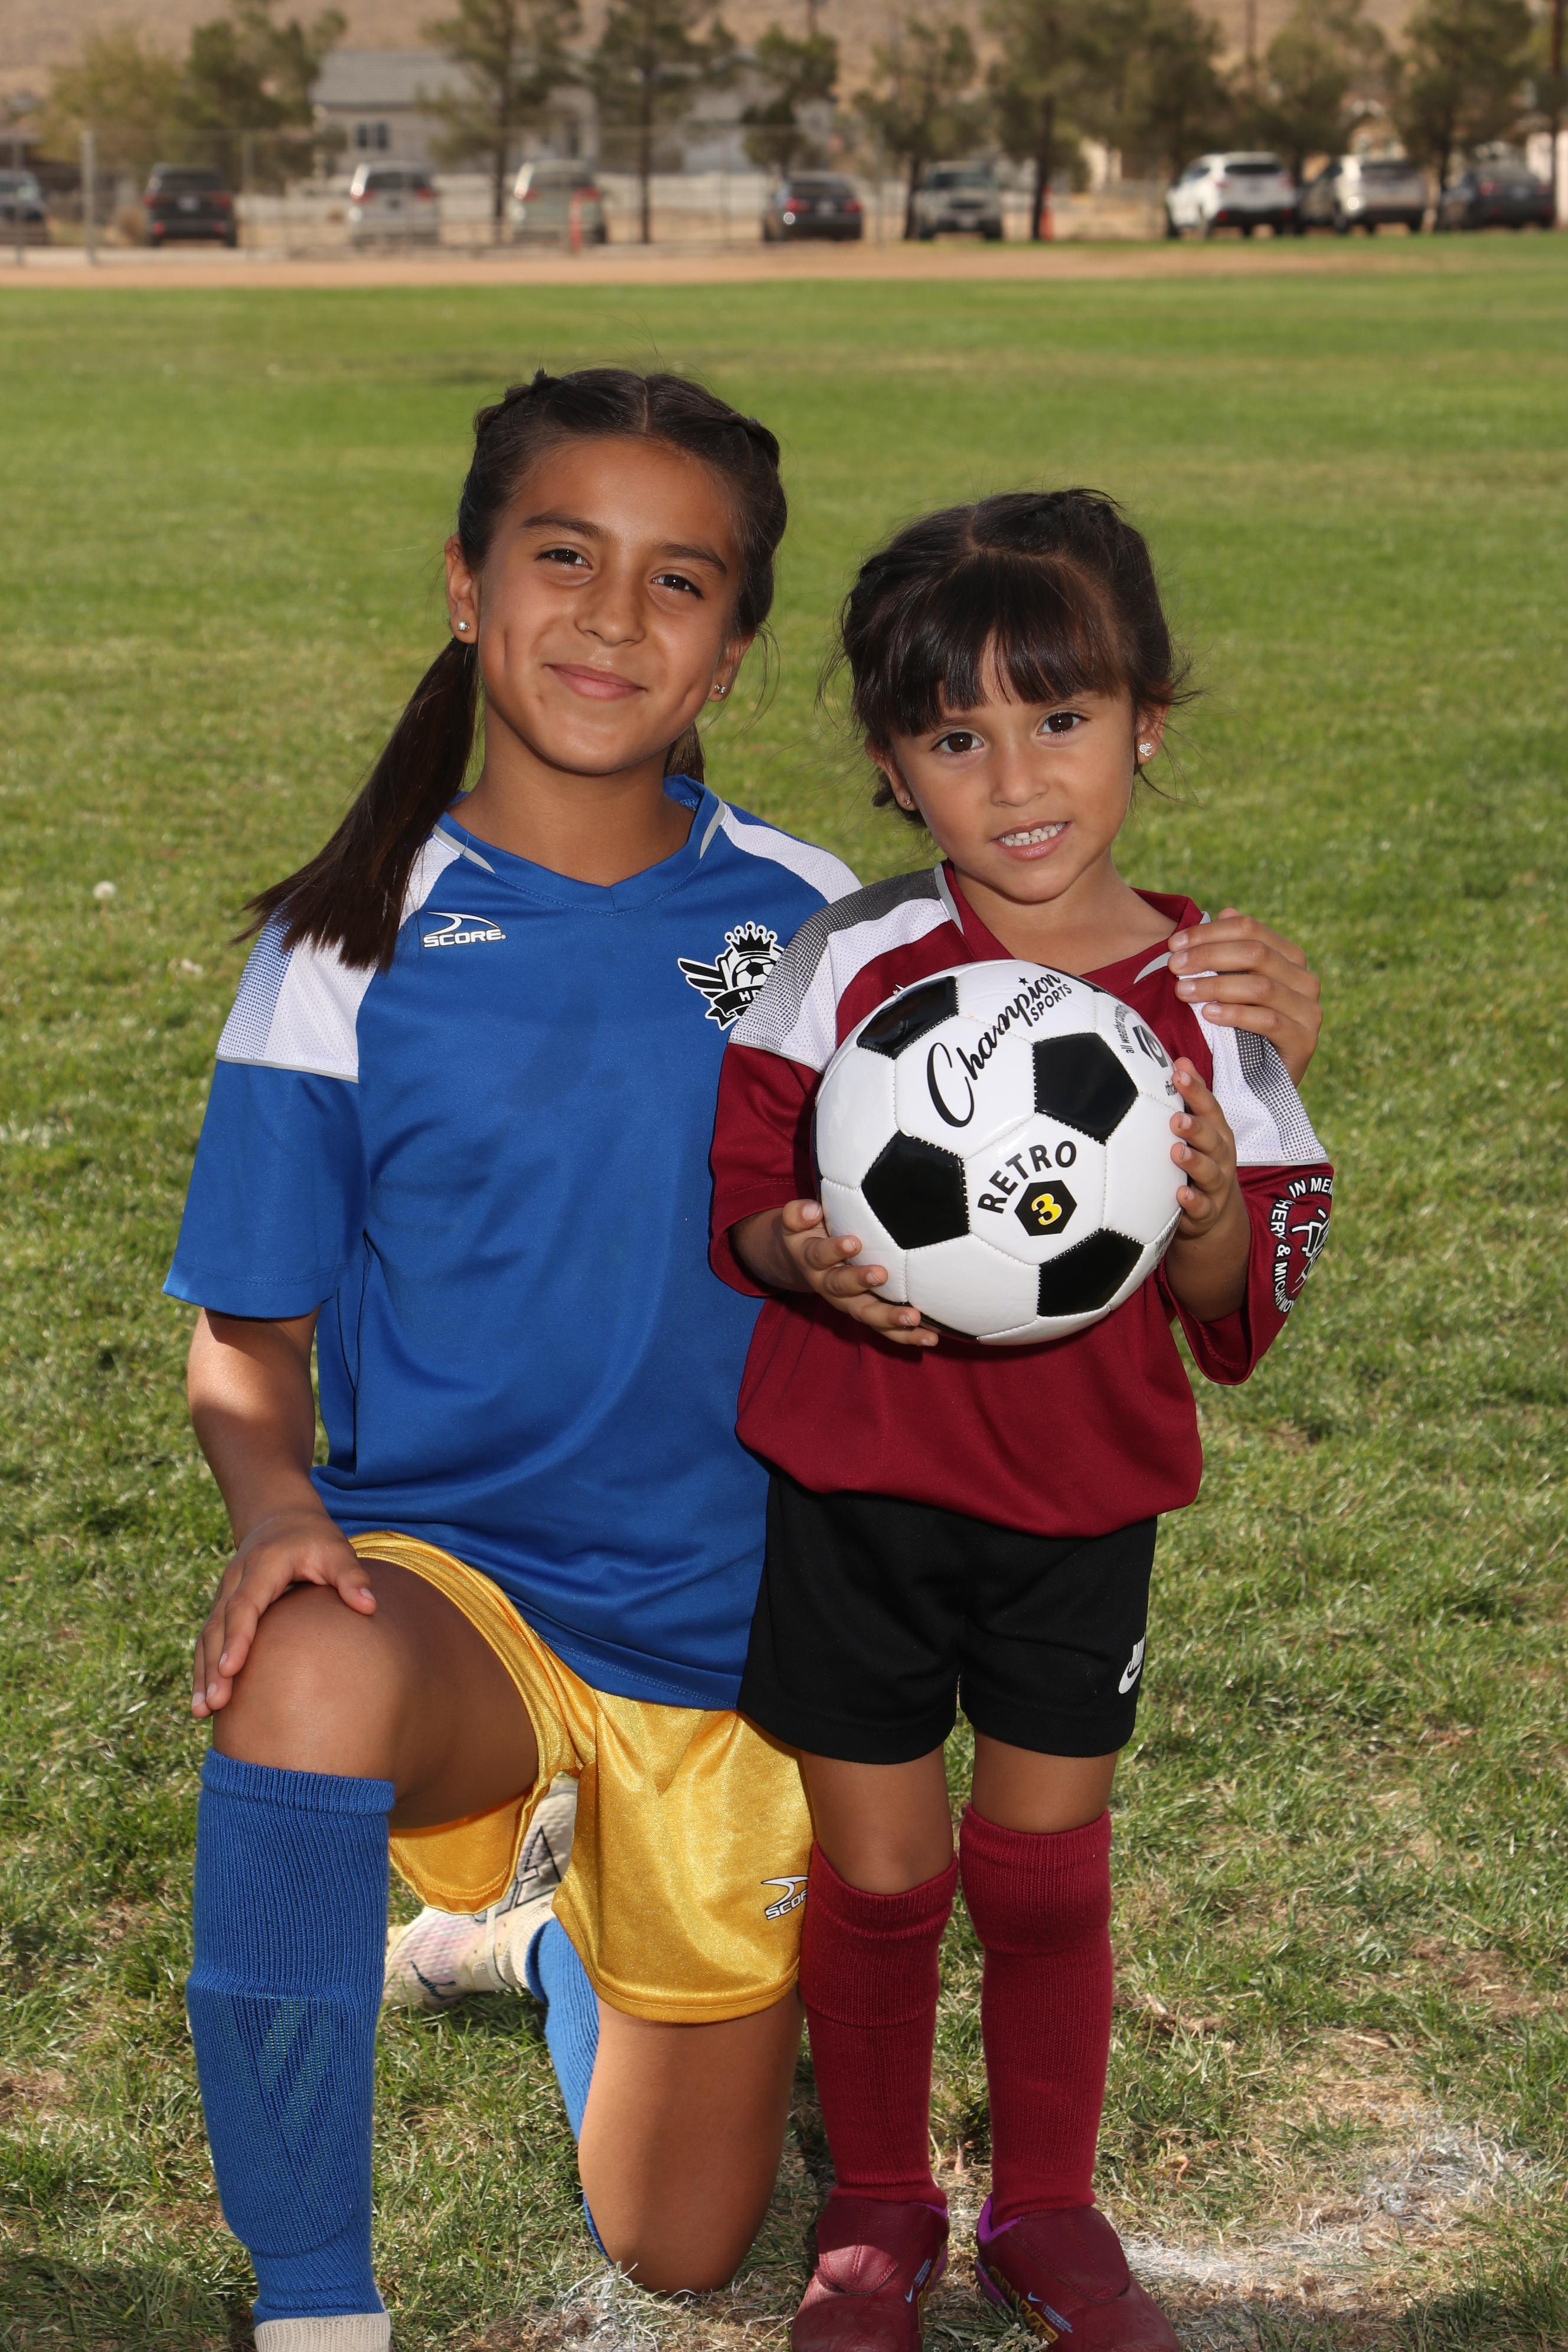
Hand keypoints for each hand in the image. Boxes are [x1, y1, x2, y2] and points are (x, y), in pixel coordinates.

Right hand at [192, 1503, 375, 1718]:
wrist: (280, 1518)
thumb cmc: (314, 1539)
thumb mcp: (335, 1549)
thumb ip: (351, 1575)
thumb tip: (369, 1606)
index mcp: (262, 1566)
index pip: (245, 1605)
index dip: (237, 1638)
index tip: (230, 1670)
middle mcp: (235, 1580)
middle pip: (219, 1627)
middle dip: (213, 1667)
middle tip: (213, 1705)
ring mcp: (224, 1594)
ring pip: (207, 1636)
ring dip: (201, 1674)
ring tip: (200, 1713)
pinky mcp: (222, 1607)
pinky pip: (208, 1639)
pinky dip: (203, 1669)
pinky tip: (204, 1701)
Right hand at [732, 1199, 938, 1348]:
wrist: (804, 1259)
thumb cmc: (809, 1231)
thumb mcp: (796, 1220)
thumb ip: (799, 1214)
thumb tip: (813, 1211)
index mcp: (811, 1260)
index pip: (819, 1255)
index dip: (834, 1249)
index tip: (853, 1241)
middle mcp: (828, 1285)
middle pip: (841, 1288)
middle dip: (861, 1282)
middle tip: (880, 1274)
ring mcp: (848, 1302)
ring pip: (866, 1314)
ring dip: (889, 1318)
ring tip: (913, 1318)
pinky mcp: (866, 1312)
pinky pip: (884, 1328)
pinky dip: (906, 1334)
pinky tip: (930, 1337)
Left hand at [1168, 909, 1321, 1086]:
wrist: (1260, 1086)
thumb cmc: (1241, 1031)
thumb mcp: (1231, 989)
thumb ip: (1230, 953)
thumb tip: (1225, 910)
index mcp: (1289, 958)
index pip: (1250, 928)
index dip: (1209, 932)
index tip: (1173, 944)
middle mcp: (1305, 979)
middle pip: (1255, 952)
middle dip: (1208, 956)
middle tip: (1173, 967)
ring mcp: (1309, 1011)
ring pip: (1260, 985)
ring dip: (1215, 985)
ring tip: (1183, 992)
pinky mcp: (1304, 1041)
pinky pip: (1268, 1020)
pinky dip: (1235, 1014)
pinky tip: (1208, 1015)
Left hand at [1169, 1060, 1239, 1238]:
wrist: (1216, 1213)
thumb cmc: (1202, 1160)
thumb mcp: (1200, 1129)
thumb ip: (1190, 1097)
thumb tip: (1179, 1060)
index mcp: (1216, 1132)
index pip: (1209, 1107)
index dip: (1196, 1090)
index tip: (1178, 1073)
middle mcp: (1220, 1156)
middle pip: (1213, 1139)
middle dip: (1197, 1127)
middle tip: (1176, 1118)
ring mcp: (1216, 1184)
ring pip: (1209, 1172)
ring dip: (1194, 1162)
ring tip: (1177, 1152)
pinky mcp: (1208, 1211)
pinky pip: (1202, 1208)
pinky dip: (1192, 1202)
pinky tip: (1181, 1196)